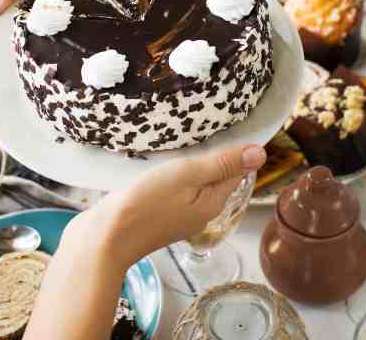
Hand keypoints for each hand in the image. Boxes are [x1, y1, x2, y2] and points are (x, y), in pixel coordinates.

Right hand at [76, 143, 266, 268]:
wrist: (104, 238)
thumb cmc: (145, 204)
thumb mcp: (187, 175)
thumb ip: (222, 164)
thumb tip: (261, 153)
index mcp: (213, 203)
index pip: (236, 171)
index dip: (234, 149)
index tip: (227, 126)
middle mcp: (200, 212)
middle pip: (216, 178)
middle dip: (213, 156)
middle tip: (205, 129)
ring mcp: (178, 216)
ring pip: (194, 184)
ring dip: (191, 165)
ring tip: (181, 144)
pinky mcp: (157, 215)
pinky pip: (175, 191)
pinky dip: (173, 176)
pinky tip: (160, 164)